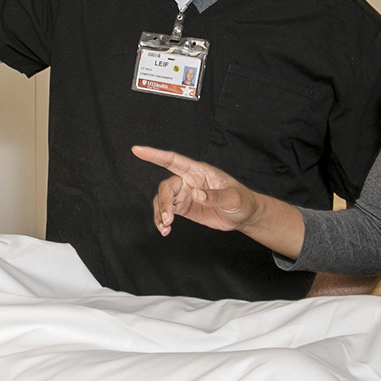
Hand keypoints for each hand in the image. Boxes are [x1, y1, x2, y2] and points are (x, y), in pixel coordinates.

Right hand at [132, 146, 257, 235]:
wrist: (243, 216)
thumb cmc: (241, 201)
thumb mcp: (232, 198)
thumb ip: (214, 196)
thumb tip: (195, 194)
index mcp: (199, 171)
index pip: (173, 160)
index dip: (154, 155)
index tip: (137, 150)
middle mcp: (188, 180)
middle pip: (166, 187)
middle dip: (164, 202)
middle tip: (167, 220)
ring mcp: (185, 194)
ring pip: (163, 200)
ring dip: (160, 214)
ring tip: (165, 228)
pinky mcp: (184, 207)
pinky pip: (166, 211)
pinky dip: (162, 221)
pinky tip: (165, 230)